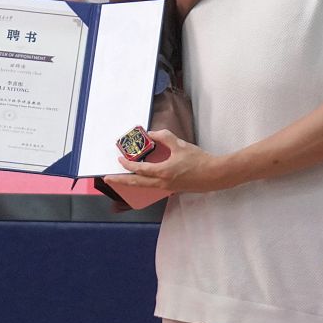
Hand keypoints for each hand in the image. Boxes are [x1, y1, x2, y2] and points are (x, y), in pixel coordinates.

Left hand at [113, 130, 230, 193]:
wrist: (214, 175)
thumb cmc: (199, 160)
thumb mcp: (180, 145)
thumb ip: (164, 137)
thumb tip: (151, 133)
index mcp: (163, 172)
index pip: (140, 170)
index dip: (128, 165)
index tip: (119, 159)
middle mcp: (162, 183)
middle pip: (136, 184)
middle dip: (120, 182)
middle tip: (108, 179)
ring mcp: (167, 188)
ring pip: (144, 186)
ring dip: (131, 183)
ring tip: (121, 179)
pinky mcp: (172, 189)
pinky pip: (152, 186)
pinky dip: (143, 182)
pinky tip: (142, 178)